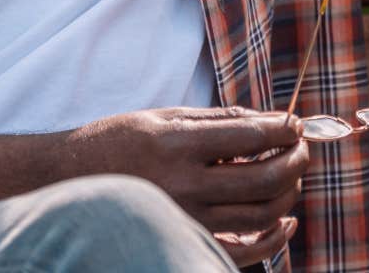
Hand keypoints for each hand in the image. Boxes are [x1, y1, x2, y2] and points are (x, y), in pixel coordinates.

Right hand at [66, 106, 306, 266]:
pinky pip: (240, 253)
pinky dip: (272, 240)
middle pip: (265, 178)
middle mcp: (185, 185)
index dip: (284, 129)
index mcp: (179, 144)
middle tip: (301, 148)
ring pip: (261, 215)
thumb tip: (270, 120)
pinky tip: (285, 222)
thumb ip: (219, 120)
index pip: (252, 135)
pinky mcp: (184, 241)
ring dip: (289, 193)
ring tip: (292, 175)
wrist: (67, 181)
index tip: (294, 124)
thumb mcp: (164, 116)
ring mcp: (185, 219)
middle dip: (295, 160)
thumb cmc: (117, 141)